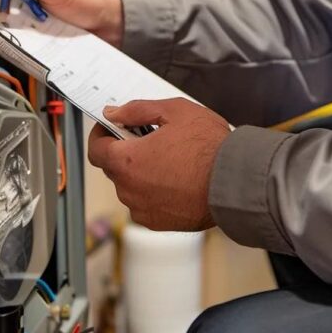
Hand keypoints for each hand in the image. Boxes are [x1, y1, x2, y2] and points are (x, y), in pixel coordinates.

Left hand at [88, 97, 230, 230]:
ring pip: (131, 186)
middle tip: (152, 138)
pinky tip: (177, 179)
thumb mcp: (175, 111)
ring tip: (171, 159)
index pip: (95, 149)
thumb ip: (138, 110)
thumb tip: (113, 113)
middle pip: (114, 167)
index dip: (101, 134)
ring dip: (141, 172)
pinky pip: (146, 202)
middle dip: (126, 151)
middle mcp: (128, 189)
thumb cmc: (209, 147)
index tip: (113, 127)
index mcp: (127, 160)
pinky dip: (154, 191)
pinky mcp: (158, 223)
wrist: (236, 183)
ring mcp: (143, 209)